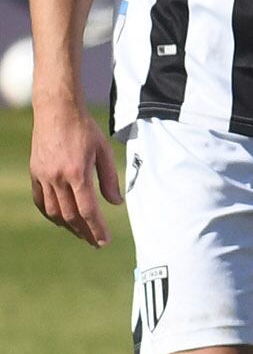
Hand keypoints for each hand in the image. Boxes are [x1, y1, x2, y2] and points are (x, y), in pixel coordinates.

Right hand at [26, 96, 120, 247]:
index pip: (87, 210)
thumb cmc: (84, 129)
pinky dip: (51, 213)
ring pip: (54, 211)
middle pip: (70, 215)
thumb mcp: (104, 151)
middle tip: (95, 242)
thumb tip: (115, 203)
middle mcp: (57, 178)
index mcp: (77, 173)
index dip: (96, 228)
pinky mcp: (35, 172)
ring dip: (68, 226)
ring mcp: (43, 176)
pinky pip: (40, 200)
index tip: (104, 241)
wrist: (56, 111)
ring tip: (81, 233)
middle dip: (84, 232)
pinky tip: (61, 219)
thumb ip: (110, 179)